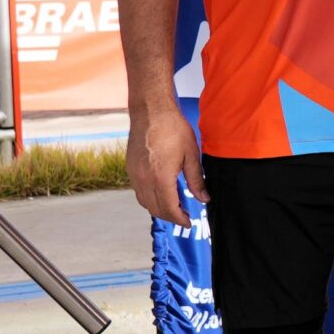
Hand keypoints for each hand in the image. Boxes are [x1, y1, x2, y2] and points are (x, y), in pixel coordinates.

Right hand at [127, 102, 202, 225]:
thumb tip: (204, 199)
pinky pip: (138, 191)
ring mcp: (134, 174)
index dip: (180, 219)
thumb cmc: (172, 128)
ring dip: (158, 209)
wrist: (150, 110)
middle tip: (184, 216)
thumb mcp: (191, 155)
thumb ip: (196, 180)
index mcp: (161, 178)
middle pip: (155, 209)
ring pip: (144, 202)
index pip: (169, 209)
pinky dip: (149, 198)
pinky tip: (160, 193)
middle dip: (170, 216)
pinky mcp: (130, 168)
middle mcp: (144, 180)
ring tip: (173, 206)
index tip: (189, 222)